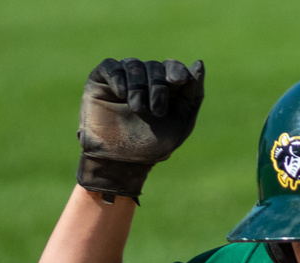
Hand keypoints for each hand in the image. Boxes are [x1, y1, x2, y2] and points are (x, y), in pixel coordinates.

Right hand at [77, 58, 205, 200]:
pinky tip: (122, 94)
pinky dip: (118, 77)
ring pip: (133, 64)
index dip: (176, 70)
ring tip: (137, 109)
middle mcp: (144, 80)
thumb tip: (199, 63)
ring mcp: (122, 79)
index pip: (172, 67)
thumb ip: (193, 93)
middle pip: (154, 66)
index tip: (178, 81)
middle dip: (158, 86)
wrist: (122, 161)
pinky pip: (110, 66)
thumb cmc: (153, 145)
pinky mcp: (100, 81)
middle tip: (157, 111)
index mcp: (165, 88)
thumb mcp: (182, 121)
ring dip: (139, 86)